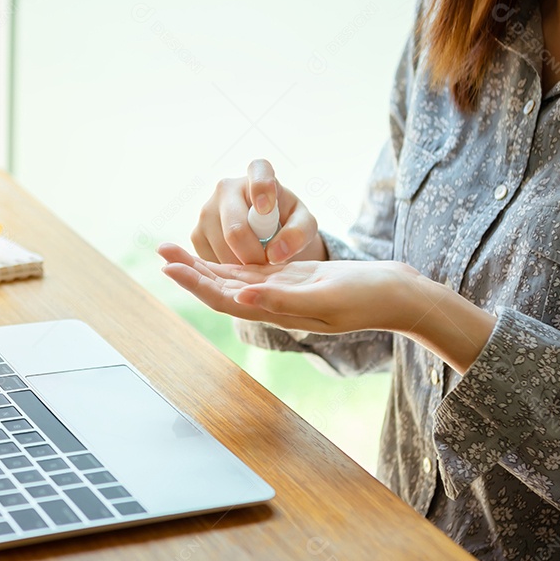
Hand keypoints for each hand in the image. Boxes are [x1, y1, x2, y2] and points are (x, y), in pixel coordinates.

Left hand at [157, 243, 496, 373]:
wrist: (398, 295)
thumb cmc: (369, 297)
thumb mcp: (326, 296)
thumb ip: (281, 299)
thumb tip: (239, 296)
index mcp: (277, 311)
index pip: (225, 298)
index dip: (195, 284)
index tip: (169, 267)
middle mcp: (272, 303)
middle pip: (221, 287)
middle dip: (189, 271)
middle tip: (160, 250)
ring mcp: (280, 291)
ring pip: (232, 278)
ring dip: (202, 265)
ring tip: (174, 249)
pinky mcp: (290, 279)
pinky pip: (251, 271)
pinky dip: (228, 261)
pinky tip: (211, 252)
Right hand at [192, 159, 326, 266]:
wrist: (264, 232)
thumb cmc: (287, 222)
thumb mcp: (303, 224)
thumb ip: (299, 233)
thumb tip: (275, 253)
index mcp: (258, 174)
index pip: (259, 171)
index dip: (261, 188)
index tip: (267, 208)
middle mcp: (226, 188)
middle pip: (235, 230)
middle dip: (254, 255)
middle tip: (268, 266)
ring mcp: (206, 211)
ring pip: (222, 250)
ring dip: (242, 266)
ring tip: (256, 264)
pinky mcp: (196, 234)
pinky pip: (210, 260)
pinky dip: (227, 271)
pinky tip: (240, 264)